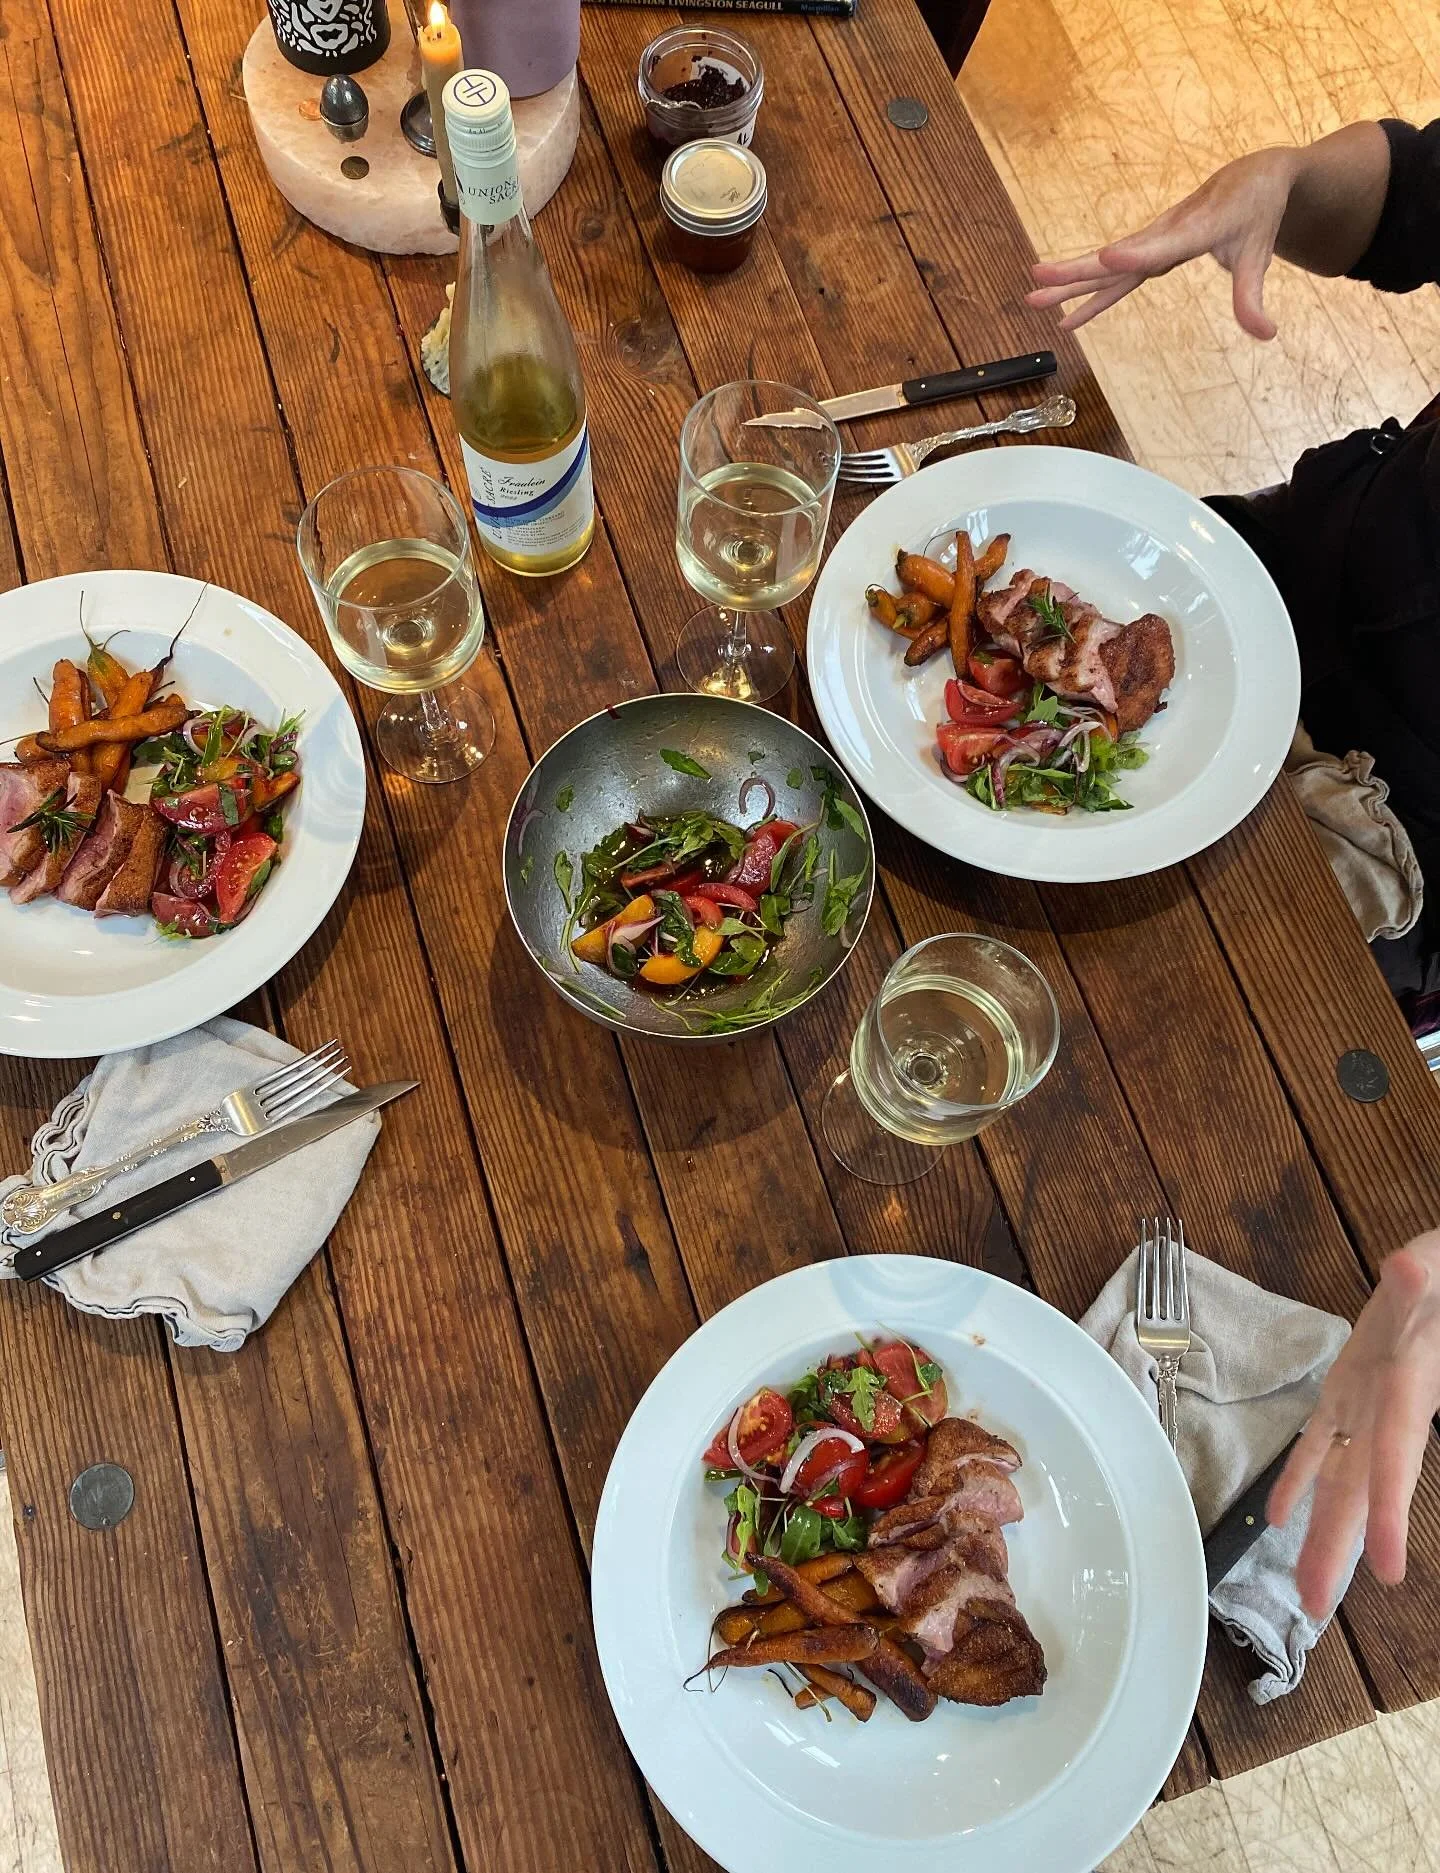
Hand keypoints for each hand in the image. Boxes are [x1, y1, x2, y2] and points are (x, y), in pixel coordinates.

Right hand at [1025, 147, 1301, 339]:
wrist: (1251, 178)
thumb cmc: (1257, 212)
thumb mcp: (1260, 252)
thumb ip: (1253, 296)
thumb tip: (1266, 334)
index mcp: (1196, 228)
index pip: (1164, 244)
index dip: (1137, 253)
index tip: (1106, 258)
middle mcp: (1165, 233)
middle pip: (1117, 257)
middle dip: (1078, 270)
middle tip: (1038, 280)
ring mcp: (1152, 241)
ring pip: (1106, 265)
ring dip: (1070, 283)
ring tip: (1033, 299)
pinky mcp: (1147, 250)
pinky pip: (1114, 277)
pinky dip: (1091, 296)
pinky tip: (1067, 321)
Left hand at [1268, 1234, 1439, 1615]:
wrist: (1437, 1274)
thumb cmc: (1437, 1272)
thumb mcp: (1432, 1270)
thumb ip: (1419, 1276)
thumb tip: (1407, 1267)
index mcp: (1411, 1386)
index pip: (1399, 1457)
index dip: (1390, 1510)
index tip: (1387, 1571)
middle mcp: (1388, 1409)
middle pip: (1362, 1488)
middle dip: (1342, 1548)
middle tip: (1316, 1607)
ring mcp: (1366, 1405)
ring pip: (1341, 1478)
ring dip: (1322, 1532)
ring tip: (1306, 1592)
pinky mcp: (1346, 1390)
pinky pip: (1321, 1441)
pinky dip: (1299, 1477)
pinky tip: (1278, 1518)